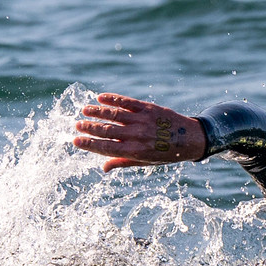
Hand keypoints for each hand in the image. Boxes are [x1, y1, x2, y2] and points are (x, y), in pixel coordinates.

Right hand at [71, 93, 207, 171]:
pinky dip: (112, 99)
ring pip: (114, 114)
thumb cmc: (166, 153)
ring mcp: (142, 120)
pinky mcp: (148, 108)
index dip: (89, 144)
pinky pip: (127, 102)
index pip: (106, 148)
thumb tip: (103, 168)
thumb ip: (123, 162)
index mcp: (135, 151)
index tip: (75, 140)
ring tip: (84, 110)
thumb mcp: (146, 162)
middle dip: (89, 128)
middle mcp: (137, 135)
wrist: (190, 139)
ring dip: (97, 112)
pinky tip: (100, 97)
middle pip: (107, 130)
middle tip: (76, 125)